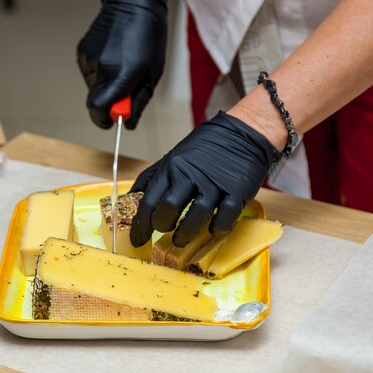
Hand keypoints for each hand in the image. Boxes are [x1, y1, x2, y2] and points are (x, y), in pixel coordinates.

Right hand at [76, 0, 167, 129]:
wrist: (133, 2)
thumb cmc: (148, 35)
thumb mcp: (152, 74)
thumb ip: (139, 101)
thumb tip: (128, 122)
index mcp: (120, 74)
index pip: (99, 110)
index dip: (104, 120)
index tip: (113, 121)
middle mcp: (100, 68)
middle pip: (95, 101)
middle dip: (110, 102)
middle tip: (126, 90)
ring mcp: (88, 59)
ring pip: (93, 87)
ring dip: (106, 86)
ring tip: (122, 66)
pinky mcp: (82, 52)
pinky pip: (90, 73)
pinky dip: (101, 73)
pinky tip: (113, 58)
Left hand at [130, 111, 279, 246]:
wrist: (241, 134)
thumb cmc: (205, 148)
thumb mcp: (173, 157)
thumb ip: (152, 178)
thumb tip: (130, 198)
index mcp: (172, 168)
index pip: (149, 201)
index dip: (140, 225)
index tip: (137, 239)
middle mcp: (191, 175)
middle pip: (169, 209)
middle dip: (162, 226)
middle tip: (164, 231)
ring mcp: (215, 184)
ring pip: (196, 216)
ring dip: (186, 233)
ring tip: (181, 238)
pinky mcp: (236, 191)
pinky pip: (225, 217)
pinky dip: (217, 227)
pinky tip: (212, 228)